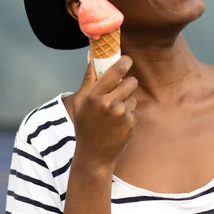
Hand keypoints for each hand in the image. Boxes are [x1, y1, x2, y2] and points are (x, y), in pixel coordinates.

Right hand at [72, 54, 137, 172]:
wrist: (94, 156)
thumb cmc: (84, 127)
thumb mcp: (80, 103)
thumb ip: (88, 79)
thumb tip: (92, 57)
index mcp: (94, 96)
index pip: (115, 72)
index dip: (124, 63)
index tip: (127, 60)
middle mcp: (109, 103)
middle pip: (131, 82)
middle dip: (128, 83)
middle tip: (121, 89)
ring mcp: (122, 114)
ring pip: (133, 97)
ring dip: (127, 101)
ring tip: (114, 112)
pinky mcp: (131, 124)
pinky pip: (133, 111)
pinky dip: (128, 115)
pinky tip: (117, 124)